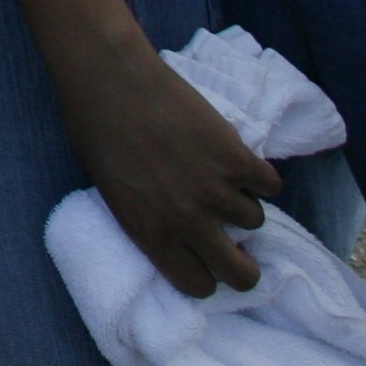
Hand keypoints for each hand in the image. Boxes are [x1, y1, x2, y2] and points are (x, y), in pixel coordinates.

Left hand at [58, 46, 282, 296]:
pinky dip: (258, 174)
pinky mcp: (238, 158)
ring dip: (241, 203)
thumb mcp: (111, 191)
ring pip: (255, 221)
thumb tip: (179, 231)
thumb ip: (149, 219)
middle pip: (242, 275)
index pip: (198, 286)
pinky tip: (237, 160)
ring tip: (218, 179)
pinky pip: (270, 184)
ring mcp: (217, 191)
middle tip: (235, 244)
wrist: (110, 78)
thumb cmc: (94, 128)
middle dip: (242, 265)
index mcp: (151, 235)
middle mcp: (189, 222)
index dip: (205, 274)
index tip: (203, 258)